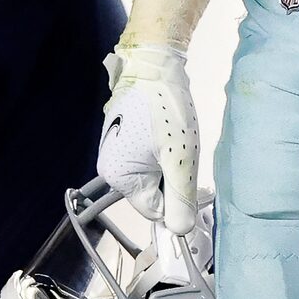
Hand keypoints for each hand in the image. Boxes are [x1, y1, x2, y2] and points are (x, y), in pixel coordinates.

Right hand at [99, 45, 200, 235]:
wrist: (154, 66)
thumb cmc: (165, 109)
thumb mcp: (180, 159)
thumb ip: (180, 199)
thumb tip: (181, 231)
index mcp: (118, 176)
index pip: (155, 211)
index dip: (177, 199)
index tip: (189, 176)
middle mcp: (110, 168)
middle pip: (153, 194)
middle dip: (173, 179)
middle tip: (182, 152)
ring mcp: (115, 151)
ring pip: (153, 176)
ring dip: (169, 165)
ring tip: (175, 139)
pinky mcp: (123, 138)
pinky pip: (147, 160)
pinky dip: (162, 152)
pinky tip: (168, 132)